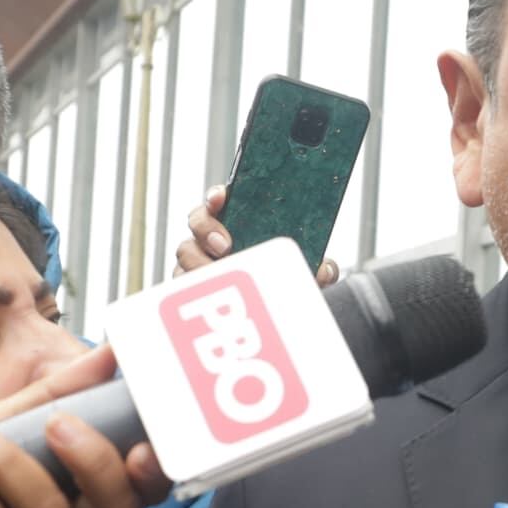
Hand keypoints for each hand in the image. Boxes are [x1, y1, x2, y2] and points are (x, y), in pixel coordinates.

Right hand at [176, 183, 340, 284]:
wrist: (273, 313)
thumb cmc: (282, 277)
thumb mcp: (303, 268)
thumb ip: (316, 265)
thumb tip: (324, 269)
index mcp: (239, 221)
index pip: (220, 200)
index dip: (217, 195)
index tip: (222, 197)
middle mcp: (214, 237)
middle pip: (196, 222)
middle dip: (206, 229)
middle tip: (226, 245)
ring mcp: (198, 260)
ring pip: (185, 252)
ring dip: (199, 262)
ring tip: (220, 274)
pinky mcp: (189, 285)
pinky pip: (182, 282)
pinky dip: (194, 287)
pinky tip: (210, 293)